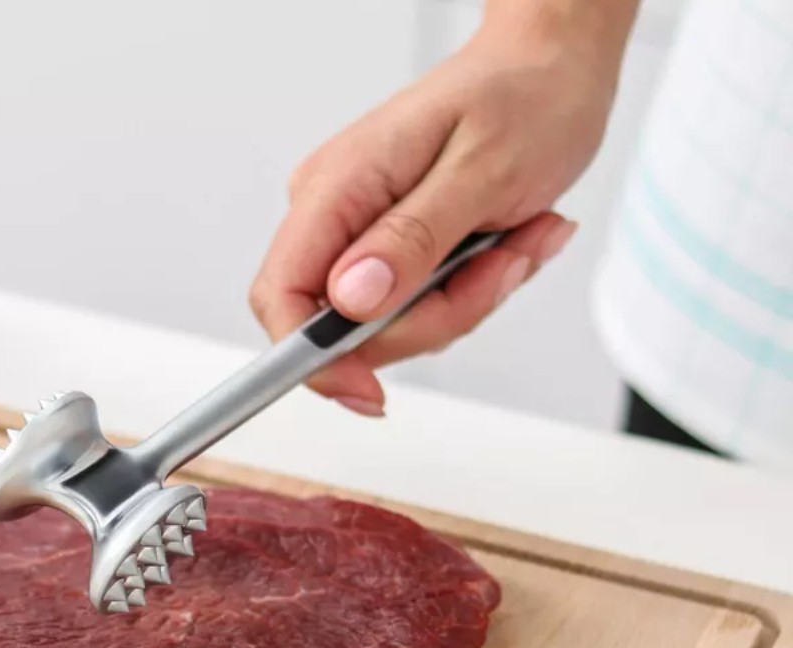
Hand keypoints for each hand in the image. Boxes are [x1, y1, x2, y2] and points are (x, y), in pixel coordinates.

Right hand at [249, 5, 632, 413]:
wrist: (553, 69)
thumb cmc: (524, 97)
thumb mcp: (480, 171)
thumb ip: (411, 240)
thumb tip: (351, 299)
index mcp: (338, 187)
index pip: (282, 295)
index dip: (312, 357)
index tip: (365, 391)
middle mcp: (336, 214)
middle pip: (347, 328)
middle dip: (431, 319)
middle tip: (497, 270)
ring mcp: (361, 236)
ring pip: (391, 326)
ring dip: (464, 302)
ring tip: (513, 244)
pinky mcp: (391, 251)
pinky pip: (417, 310)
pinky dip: (469, 291)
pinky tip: (504, 244)